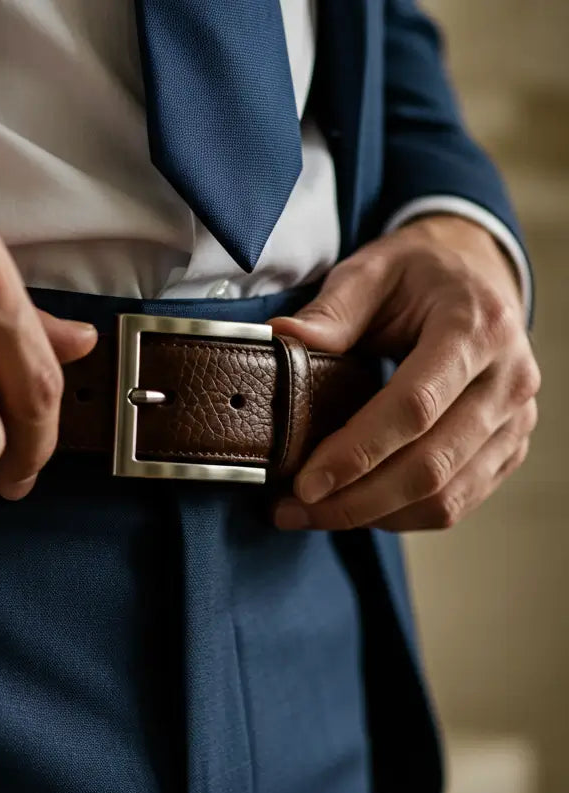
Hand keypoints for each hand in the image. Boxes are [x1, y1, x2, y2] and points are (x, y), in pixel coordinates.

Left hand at [270, 214, 539, 531]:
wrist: (477, 276)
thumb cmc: (419, 276)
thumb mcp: (372, 271)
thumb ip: (330, 311)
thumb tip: (281, 341)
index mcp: (477, 328)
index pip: (415, 408)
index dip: (357, 453)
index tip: (306, 483)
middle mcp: (509, 378)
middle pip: (430, 465)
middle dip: (355, 500)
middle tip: (295, 510)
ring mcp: (515, 420)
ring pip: (445, 497)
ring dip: (373, 517)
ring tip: (314, 515)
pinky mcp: (508, 449)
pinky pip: (456, 503)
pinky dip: (400, 517)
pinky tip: (356, 509)